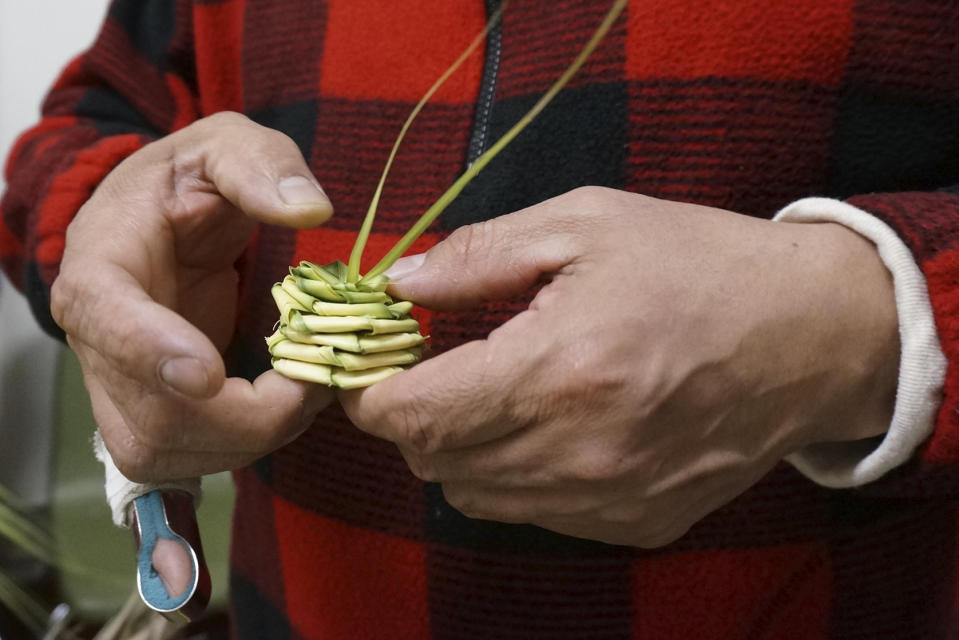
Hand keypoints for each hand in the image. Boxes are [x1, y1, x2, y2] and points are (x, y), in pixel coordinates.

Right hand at [52, 112, 334, 481]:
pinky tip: (285, 408)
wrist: (159, 223)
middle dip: (247, 415)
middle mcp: (96, 341)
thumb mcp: (223, 145)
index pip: (105, 320)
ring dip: (253, 438)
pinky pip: (186, 461)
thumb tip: (309, 210)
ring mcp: (117, 387)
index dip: (152, 353)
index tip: (207, 374)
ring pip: (168, 452)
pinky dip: (247, 446)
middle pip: (152, 416)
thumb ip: (259, 165)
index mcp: (101, 268)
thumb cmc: (188, 182)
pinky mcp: (146, 416)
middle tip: (316, 381)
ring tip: (308, 390)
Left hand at [340, 186, 898, 546]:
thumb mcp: (588, 224)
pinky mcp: (638, 523)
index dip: (372, 395)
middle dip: (414, 419)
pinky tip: (551, 427)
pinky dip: (517, 476)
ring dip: (461, 449)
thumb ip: (482, 254)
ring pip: (477, 497)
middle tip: (433, 370)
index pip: (417, 415)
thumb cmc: (699, 265)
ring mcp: (610, 499)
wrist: (811, 335)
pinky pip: (536, 515)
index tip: (373, 367)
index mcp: (559, 368)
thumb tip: (401, 283)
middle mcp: (579, 451)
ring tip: (492, 395)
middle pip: (436, 463)